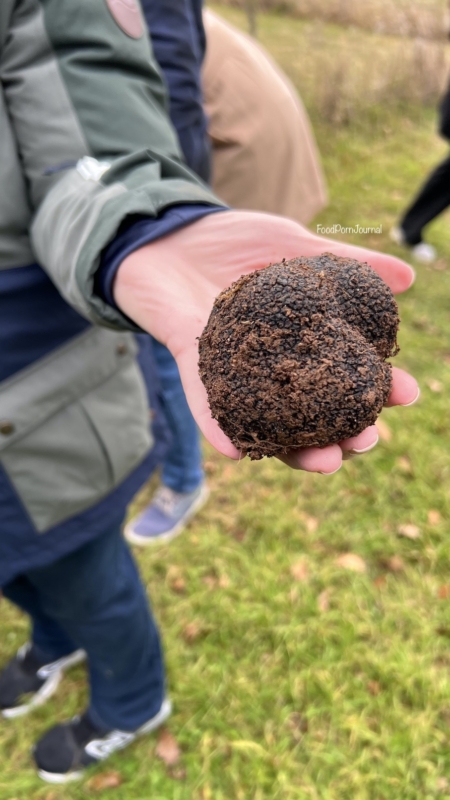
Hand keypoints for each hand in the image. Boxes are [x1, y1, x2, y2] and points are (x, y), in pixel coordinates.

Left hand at [114, 210, 418, 472]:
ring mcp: (230, 368)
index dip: (374, 388)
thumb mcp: (293, 246)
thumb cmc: (231, 241)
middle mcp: (267, 365)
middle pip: (310, 411)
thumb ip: (344, 264)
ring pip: (266, 419)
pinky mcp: (190, 359)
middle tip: (365, 440)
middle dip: (342, 434)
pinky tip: (235, 451)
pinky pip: (203, 399)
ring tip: (324, 461)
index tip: (405, 393)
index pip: (342, 374)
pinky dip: (217, 426)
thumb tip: (407, 277)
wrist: (168, 229)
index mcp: (297, 341)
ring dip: (294, 447)